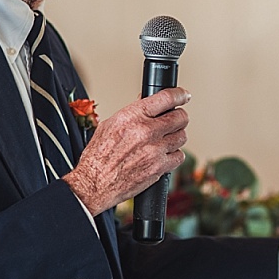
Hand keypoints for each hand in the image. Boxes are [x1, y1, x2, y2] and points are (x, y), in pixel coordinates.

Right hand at [64, 88, 189, 214]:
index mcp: (132, 116)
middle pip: (180, 117)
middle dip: (179, 118)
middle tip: (174, 121)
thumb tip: (146, 99)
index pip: (166, 98)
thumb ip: (132, 112)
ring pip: (182, 136)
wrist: (95, 183)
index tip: (184, 96)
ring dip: (176, 137)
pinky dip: (174, 156)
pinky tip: (162, 155)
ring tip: (164, 140)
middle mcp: (145, 131)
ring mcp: (155, 150)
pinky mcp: (160, 167)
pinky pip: (179, 156)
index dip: (180, 95)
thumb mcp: (110, 124)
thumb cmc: (98, 156)